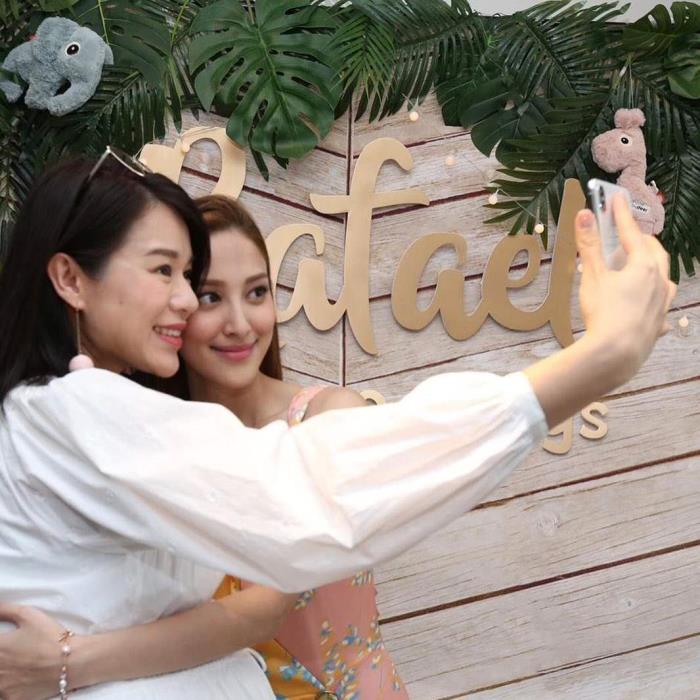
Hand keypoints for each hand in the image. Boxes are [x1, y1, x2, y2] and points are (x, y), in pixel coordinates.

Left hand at [0, 604, 65, 699]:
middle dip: (3, 657)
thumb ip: (5, 609)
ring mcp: (2, 687)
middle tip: (14, 654)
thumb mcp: (29, 615)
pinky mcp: (12, 699)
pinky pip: (4, 694)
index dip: (0, 644)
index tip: (5, 643)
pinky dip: (9, 687)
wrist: (71, 661)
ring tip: (17, 666)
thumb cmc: (50, 637)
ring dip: (4, 672)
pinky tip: (19, 679)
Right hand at [576, 193, 675, 382]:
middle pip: (655, 254)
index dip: (621, 215)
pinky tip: (645, 306)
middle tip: (628, 237)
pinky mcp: (659, 325)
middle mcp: (660, 282)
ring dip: (652, 269)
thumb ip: (589, 245)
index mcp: (644, 266)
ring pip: (664, 279)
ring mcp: (663, 304)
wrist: (616, 354)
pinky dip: (653, 300)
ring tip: (640, 268)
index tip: (616, 200)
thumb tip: (584, 215)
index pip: (632, 233)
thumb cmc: (604, 313)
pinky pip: (661, 306)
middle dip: (641, 242)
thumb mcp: (592, 276)